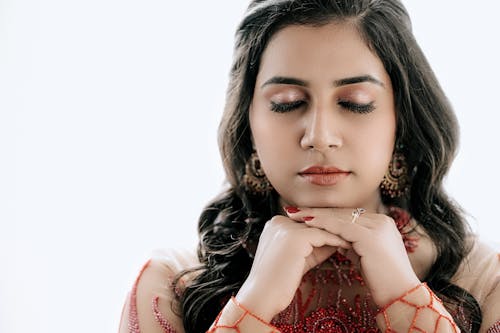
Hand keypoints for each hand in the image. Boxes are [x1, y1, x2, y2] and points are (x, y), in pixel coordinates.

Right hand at [236, 213, 350, 320]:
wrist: (263, 298)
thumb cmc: (279, 283)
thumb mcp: (298, 259)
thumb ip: (314, 246)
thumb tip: (336, 239)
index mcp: (274, 225)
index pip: (307, 223)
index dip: (326, 230)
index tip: (344, 235)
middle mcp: (278, 222)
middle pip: (314, 223)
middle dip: (334, 230)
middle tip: (354, 235)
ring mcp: (285, 227)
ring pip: (320, 227)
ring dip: (338, 233)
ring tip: (355, 240)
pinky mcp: (295, 236)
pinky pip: (323, 236)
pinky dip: (337, 241)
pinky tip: (349, 246)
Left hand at [284, 207, 420, 306]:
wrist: (401, 296)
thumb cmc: (382, 281)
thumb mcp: (365, 256)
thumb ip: (352, 243)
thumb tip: (333, 238)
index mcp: (381, 224)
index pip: (346, 215)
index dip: (324, 214)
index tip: (303, 214)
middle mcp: (381, 221)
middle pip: (341, 213)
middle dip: (316, 212)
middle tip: (293, 209)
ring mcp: (378, 227)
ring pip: (340, 217)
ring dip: (315, 215)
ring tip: (294, 213)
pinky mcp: (371, 236)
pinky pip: (342, 227)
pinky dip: (323, 224)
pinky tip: (307, 222)